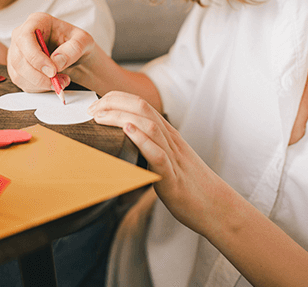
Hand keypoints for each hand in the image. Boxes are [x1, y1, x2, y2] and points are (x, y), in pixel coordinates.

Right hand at [7, 12, 94, 92]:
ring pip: (18, 73)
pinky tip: (53, 83)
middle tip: (57, 82)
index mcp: (37, 21)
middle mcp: (22, 35)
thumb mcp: (83, 40)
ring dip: (40, 84)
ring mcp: (16, 52)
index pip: (25, 38)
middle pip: (18, 59)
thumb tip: (57, 62)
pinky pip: (22, 82)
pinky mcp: (17, 68)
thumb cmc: (75, 42)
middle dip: (38, 76)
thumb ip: (73, 48)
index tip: (52, 71)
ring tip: (61, 82)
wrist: (73, 53)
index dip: (36, 57)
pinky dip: (38, 88)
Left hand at [87, 91, 223, 235]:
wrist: (216, 207)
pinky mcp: (173, 177)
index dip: (116, 99)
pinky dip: (142, 141)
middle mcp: (170, 140)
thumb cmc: (189, 185)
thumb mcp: (167, 159)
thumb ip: (149, 147)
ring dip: (121, 118)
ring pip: (149, 126)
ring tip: (101, 117)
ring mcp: (173, 157)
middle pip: (142, 107)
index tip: (95, 105)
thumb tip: (122, 143)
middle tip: (91, 110)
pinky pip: (158, 155)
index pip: (141, 104)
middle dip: (114, 103)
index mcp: (167, 134)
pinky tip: (128, 132)